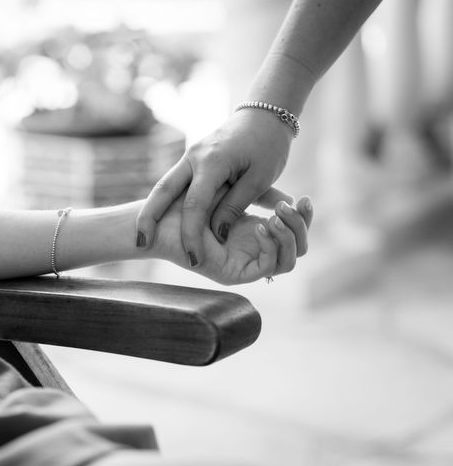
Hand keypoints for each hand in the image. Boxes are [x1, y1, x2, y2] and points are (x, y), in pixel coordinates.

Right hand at [136, 109, 292, 266]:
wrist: (265, 114)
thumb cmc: (268, 147)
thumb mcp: (259, 179)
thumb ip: (234, 206)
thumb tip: (215, 233)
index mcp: (212, 162)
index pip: (195, 205)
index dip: (192, 235)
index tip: (194, 260)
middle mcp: (194, 157)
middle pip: (163, 190)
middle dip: (148, 218)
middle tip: (139, 243)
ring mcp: (190, 157)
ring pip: (163, 186)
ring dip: (150, 210)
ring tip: (141, 235)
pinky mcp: (192, 159)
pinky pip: (174, 183)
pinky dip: (164, 202)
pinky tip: (157, 220)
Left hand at [151, 193, 312, 284]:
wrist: (159, 220)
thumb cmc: (186, 202)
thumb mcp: (228, 191)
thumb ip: (256, 196)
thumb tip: (288, 199)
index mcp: (253, 236)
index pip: (292, 234)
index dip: (304, 220)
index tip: (306, 199)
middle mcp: (253, 253)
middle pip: (296, 250)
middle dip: (303, 226)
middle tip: (299, 203)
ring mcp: (246, 265)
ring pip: (287, 261)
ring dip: (289, 236)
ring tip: (279, 215)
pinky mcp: (236, 274)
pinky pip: (268, 265)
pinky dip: (272, 246)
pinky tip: (263, 226)